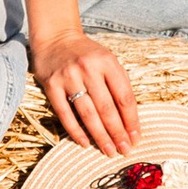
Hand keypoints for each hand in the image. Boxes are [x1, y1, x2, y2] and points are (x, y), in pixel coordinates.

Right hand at [33, 32, 141, 156]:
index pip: (124, 96)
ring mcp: (69, 77)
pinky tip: (85, 143)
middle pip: (107, 108)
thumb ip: (118, 84)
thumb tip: (129, 120)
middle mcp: (88, 68)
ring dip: (100, 135)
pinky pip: (65, 113)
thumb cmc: (87, 54)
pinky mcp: (51, 85)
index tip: (136, 137)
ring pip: (87, 113)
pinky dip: (76, 130)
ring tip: (109, 150)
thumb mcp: (107, 60)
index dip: (131, 120)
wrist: (55, 38)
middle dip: (117, 132)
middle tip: (124, 150)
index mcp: (107, 62)